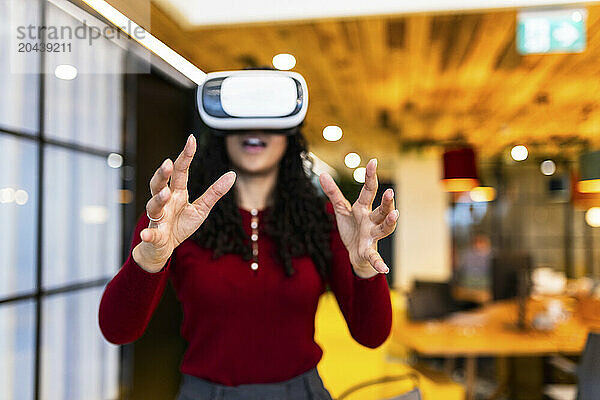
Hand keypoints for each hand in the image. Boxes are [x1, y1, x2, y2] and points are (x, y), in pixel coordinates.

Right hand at [133, 134, 235, 272]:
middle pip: (159, 184)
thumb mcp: (201, 208)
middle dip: (162, 174)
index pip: (180, 171)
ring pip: (154, 205)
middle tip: (168, 163)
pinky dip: (149, 234)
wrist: (163, 248)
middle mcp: (164, 202)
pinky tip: (147, 234)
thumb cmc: (180, 225)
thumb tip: (232, 174)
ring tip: (165, 194)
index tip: (191, 139)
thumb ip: (214, 192)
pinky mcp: (154, 236)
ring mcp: (157, 218)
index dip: (185, 156)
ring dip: (158, 199)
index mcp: (177, 193)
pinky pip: (151, 234)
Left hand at [319, 159, 397, 278]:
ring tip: (395, 215)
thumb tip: (321, 174)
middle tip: (390, 192)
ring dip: (390, 223)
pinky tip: (384, 269)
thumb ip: (333, 193)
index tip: (373, 161)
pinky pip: (375, 257)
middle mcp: (371, 221)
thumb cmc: (351, 228)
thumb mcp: (341, 210)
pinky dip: (379, 263)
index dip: (370, 176)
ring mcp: (371, 236)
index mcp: (363, 208)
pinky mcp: (368, 252)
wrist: (355, 254)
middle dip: (386, 201)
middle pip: (381, 210)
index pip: (369, 190)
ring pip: (383, 229)